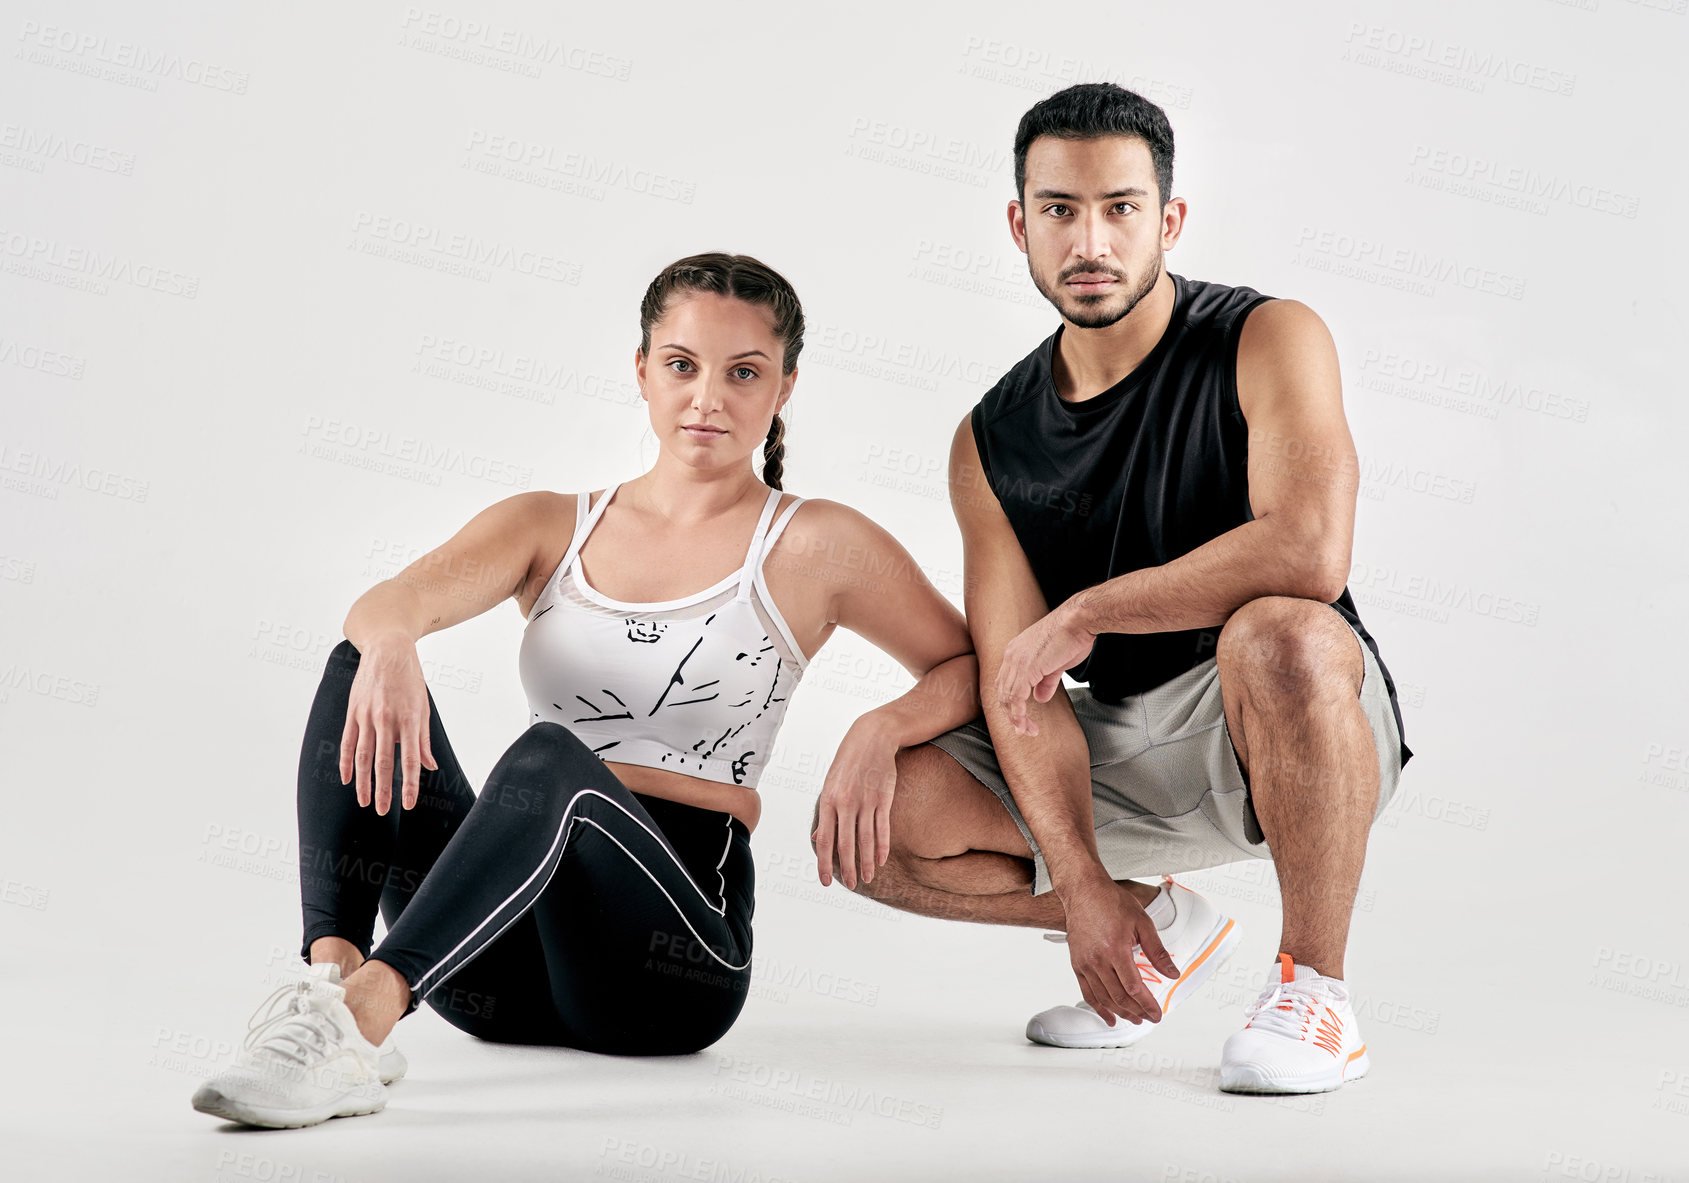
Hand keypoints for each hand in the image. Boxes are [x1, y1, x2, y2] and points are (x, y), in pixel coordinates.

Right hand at [339, 642, 438, 814]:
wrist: (387, 648)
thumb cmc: (410, 679)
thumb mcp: (424, 706)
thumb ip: (423, 739)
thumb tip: (429, 766)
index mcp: (410, 719)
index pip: (410, 760)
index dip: (409, 785)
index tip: (408, 804)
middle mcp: (387, 719)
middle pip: (383, 762)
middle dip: (383, 790)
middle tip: (381, 811)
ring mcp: (367, 715)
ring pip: (363, 756)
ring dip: (363, 782)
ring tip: (364, 801)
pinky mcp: (353, 711)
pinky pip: (348, 741)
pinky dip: (347, 762)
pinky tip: (347, 778)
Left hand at [811, 721, 899, 889]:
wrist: (871, 737)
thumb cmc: (847, 763)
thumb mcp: (830, 785)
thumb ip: (825, 813)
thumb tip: (817, 839)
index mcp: (828, 800)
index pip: (825, 839)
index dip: (825, 863)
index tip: (826, 882)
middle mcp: (845, 802)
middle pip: (846, 843)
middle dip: (848, 868)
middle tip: (852, 885)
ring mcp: (866, 800)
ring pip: (866, 839)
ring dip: (867, 862)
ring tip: (868, 878)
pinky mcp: (883, 798)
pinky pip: (882, 827)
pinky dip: (882, 846)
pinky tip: (881, 860)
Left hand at [994, 598, 1096, 735]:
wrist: (1080, 620)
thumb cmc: (1072, 636)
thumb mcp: (1056, 664)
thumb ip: (1045, 681)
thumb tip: (1039, 698)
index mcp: (1015, 652)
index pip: (1004, 682)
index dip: (1011, 702)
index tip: (1021, 718)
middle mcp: (1010, 655)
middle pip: (1001, 691)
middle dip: (1011, 713)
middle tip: (1023, 729)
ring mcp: (1016, 661)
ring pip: (1007, 697)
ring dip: (1016, 718)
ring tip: (1027, 730)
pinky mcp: (1026, 668)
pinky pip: (1016, 697)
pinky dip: (1019, 713)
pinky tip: (1026, 723)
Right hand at [1060, 878, 1180, 1026]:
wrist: (1083, 891)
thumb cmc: (1111, 902)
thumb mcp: (1142, 922)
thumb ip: (1157, 951)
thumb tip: (1172, 973)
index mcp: (1116, 949)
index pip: (1134, 988)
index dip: (1147, 1004)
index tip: (1157, 1013)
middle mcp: (1098, 960)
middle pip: (1119, 997)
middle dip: (1137, 1012)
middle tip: (1150, 1018)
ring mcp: (1085, 963)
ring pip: (1104, 998)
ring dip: (1120, 1012)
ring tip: (1134, 1019)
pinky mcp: (1077, 964)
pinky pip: (1087, 992)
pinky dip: (1098, 1008)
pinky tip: (1109, 1017)